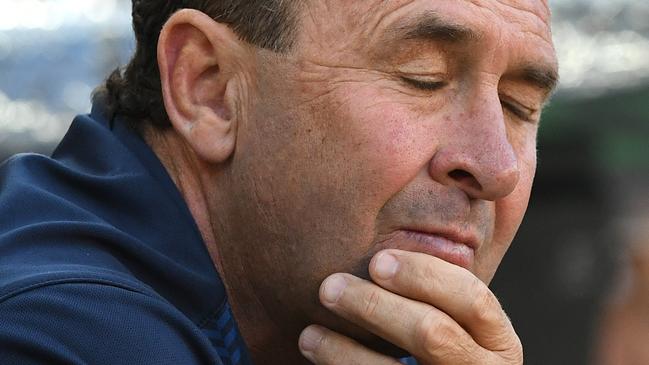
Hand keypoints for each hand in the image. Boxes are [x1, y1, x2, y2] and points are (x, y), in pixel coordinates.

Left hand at [298, 249, 522, 363]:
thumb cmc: (447, 352)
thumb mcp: (462, 326)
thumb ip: (440, 296)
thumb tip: (387, 243)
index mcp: (498, 340)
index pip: (472, 298)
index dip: (424, 276)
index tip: (377, 261)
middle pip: (431, 333)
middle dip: (375, 305)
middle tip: (330, 287)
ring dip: (345, 351)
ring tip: (310, 333)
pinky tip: (317, 352)